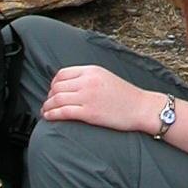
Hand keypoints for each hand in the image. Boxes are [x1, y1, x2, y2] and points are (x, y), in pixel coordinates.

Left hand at [41, 65, 156, 133]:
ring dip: (47, 106)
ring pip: (57, 99)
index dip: (53, 84)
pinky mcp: (89, 113)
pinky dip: (52, 114)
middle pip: (57, 87)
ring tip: (46, 112)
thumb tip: (69, 85)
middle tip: (48, 104)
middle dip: (49, 96)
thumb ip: (88, 77)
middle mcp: (88, 81)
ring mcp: (88, 97)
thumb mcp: (105, 77)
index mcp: (92, 70)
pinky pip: (63, 112)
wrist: (141, 107)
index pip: (62, 74)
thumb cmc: (125, 95)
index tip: (53, 92)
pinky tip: (49, 117)